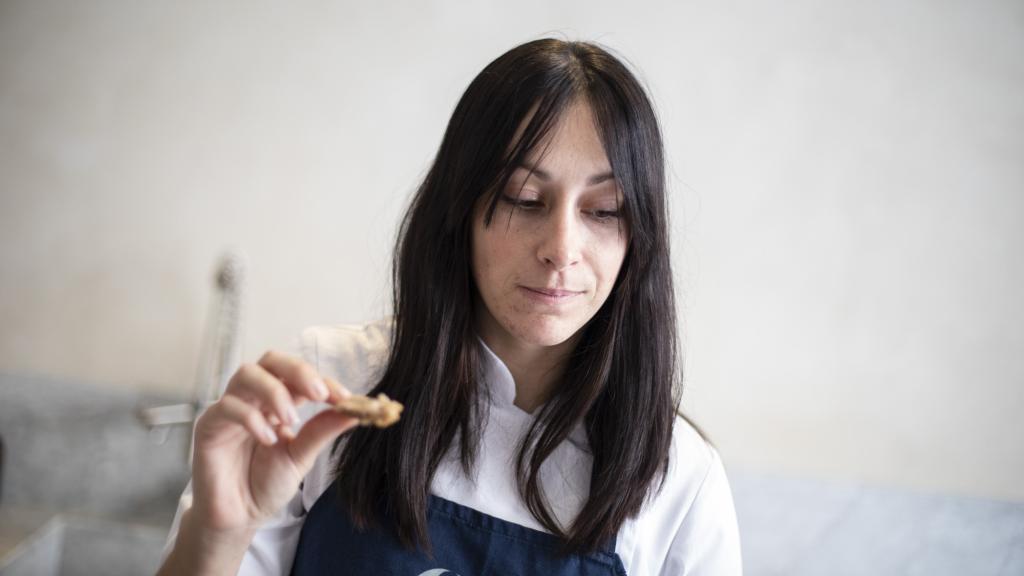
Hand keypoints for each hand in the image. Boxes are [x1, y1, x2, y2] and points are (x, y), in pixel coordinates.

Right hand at [189, 350, 356, 534]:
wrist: (239, 516)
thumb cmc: (266, 484)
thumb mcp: (301, 457)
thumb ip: (322, 432)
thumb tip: (355, 411)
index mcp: (279, 401)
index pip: (300, 377)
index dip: (324, 381)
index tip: (345, 397)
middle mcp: (254, 398)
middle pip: (271, 360)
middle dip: (298, 371)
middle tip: (319, 394)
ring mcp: (230, 408)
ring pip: (247, 374)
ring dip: (274, 391)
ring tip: (290, 419)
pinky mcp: (209, 424)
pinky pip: (227, 406)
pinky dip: (251, 418)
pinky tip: (268, 439)